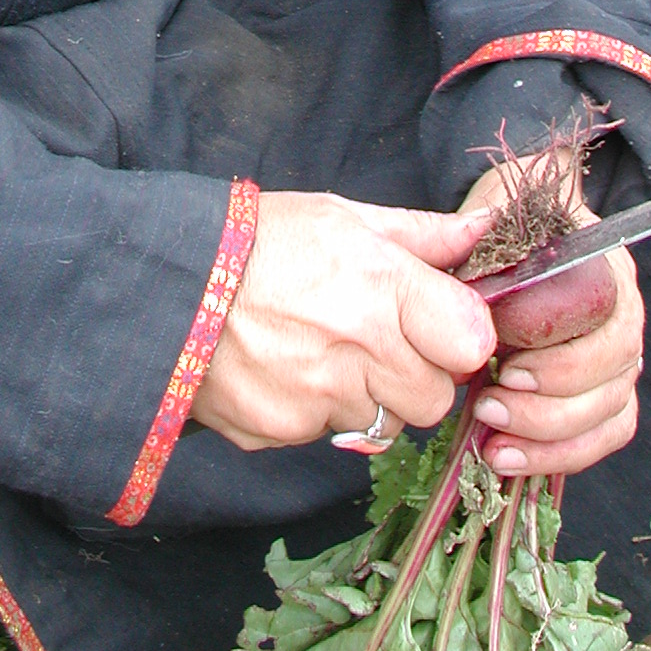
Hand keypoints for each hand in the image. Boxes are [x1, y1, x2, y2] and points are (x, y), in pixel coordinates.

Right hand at [191, 191, 497, 450]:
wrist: (166, 280)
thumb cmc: (259, 238)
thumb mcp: (342, 216)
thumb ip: (421, 235)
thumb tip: (484, 233)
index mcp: (381, 284)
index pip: (471, 342)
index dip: (459, 336)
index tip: (438, 324)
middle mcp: (358, 347)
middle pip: (434, 397)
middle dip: (416, 375)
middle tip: (377, 341)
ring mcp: (320, 397)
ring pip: (384, 422)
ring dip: (368, 395)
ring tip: (323, 350)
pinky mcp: (283, 432)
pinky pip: (328, 434)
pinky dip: (318, 411)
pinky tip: (288, 369)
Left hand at [457, 159, 643, 479]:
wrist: (501, 233)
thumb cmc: (496, 226)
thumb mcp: (491, 220)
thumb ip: (488, 246)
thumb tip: (475, 296)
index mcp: (606, 269)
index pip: (610, 326)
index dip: (563, 360)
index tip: (505, 370)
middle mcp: (624, 315)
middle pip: (614, 378)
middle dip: (549, 406)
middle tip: (488, 407)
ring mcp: (618, 359)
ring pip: (610, 415)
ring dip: (550, 438)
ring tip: (492, 442)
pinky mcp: (604, 395)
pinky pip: (602, 437)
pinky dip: (558, 456)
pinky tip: (508, 457)